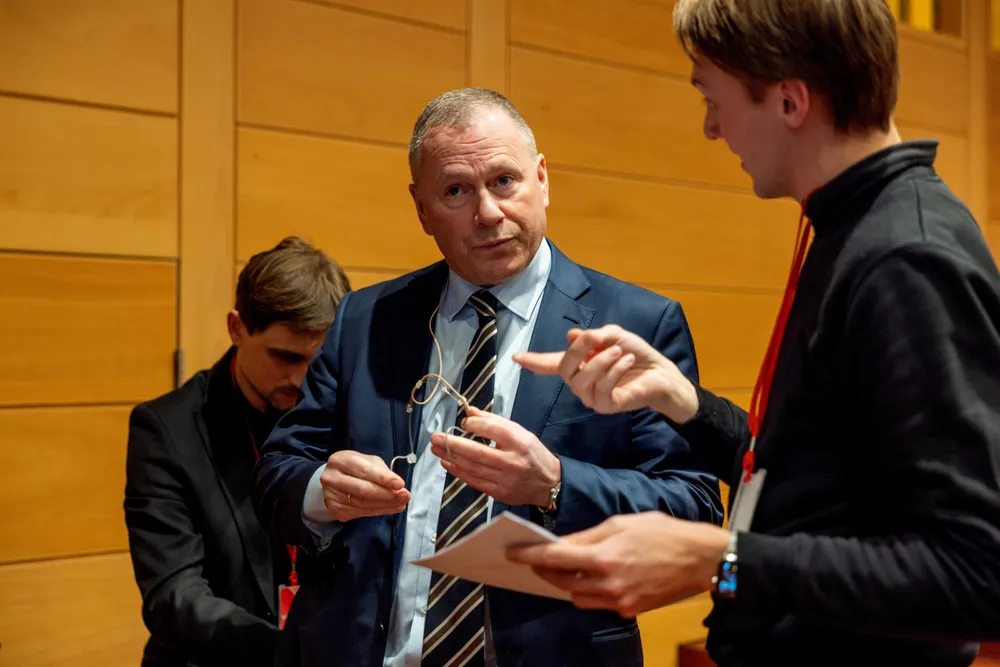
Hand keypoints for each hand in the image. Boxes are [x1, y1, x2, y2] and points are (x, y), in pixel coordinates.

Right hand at [320, 451, 410, 521]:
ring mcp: (331, 495)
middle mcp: (332, 478)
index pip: (365, 471)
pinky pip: (360, 512)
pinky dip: (378, 511)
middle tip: (404, 496)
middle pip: (363, 490)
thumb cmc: (354, 468)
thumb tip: (398, 486)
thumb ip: (382, 472)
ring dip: (385, 505)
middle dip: (386, 494)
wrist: (333, 481)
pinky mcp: (335, 509)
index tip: (400, 484)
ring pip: (363, 503)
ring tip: (400, 503)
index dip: (383, 478)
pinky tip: (389, 508)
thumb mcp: (367, 462)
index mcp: (340, 460)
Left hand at [429, 406, 560, 506]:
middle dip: (452, 444)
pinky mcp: (500, 493)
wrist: (548, 482)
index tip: (463, 423)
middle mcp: (512, 461)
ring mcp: (505, 479)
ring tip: (436, 449)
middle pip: (477, 452)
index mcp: (519, 441)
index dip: (472, 424)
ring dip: (451, 457)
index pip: (491, 429)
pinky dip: (458, 472)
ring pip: (472, 468)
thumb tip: (469, 412)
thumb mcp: (519, 432)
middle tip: (435, 437)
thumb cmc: (531, 453)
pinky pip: (474, 481)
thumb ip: (494, 421)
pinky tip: (447, 463)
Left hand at [507, 512, 729, 617]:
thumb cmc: (662, 532)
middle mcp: (608, 584)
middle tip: (534, 559)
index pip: (555, 558)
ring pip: (577, 597)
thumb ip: (588, 536)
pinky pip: (598, 603)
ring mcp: (619, 601)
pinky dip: (590, 591)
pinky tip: (592, 577)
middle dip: (545, 570)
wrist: (699, 559)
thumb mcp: (621, 523)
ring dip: (566, 583)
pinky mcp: (629, 610)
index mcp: (604, 557)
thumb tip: (562, 545)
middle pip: (561, 582)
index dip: (529, 555)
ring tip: (563, 567)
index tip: (512, 552)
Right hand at [513, 325, 699, 423]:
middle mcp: (581, 382)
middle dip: (577, 351)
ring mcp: (592, 396)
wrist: (662, 374)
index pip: (552, 364)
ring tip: (618, 352)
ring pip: (581, 380)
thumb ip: (595, 337)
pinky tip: (624, 362)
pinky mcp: (606, 406)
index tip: (515, 356)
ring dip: (600, 362)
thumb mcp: (615, 336)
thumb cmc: (637, 355)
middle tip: (593, 338)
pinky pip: (601, 389)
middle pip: (564, 367)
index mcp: (580, 364)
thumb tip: (570, 337)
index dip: (534, 361)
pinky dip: (612, 372)